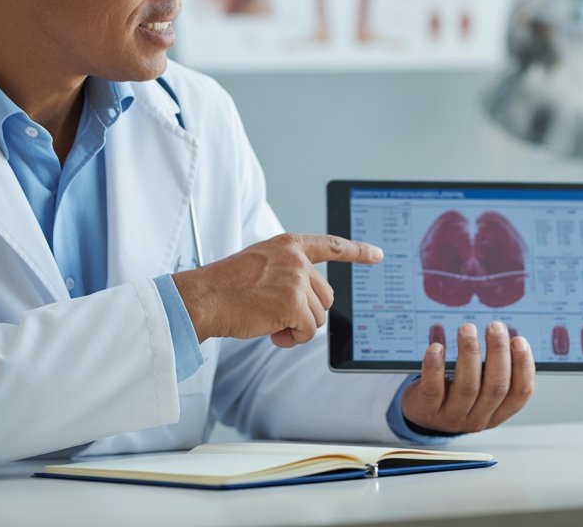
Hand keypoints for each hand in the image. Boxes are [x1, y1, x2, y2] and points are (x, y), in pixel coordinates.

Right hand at [171, 233, 381, 347]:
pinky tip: (272, 332)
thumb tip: (308, 304)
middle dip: (306, 312)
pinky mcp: (293, 303)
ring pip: (318, 316)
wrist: (205, 298)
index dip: (357, 252)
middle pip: (325, 295)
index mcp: (288, 245)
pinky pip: (307, 330)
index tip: (377, 255)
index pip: (331, 245)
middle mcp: (296, 259)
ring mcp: (296, 279)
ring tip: (270, 322)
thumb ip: (287, 273)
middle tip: (278, 316)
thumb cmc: (226, 286)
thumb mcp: (261, 265)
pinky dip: (292, 337)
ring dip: (297, 326)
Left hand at [401, 322, 534, 433]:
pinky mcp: (427, 410)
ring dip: (469, 353)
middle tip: (495, 327)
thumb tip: (503, 334)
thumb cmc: (453, 395)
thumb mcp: (479, 389)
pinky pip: (433, 389)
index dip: (523, 367)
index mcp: (496, 412)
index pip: (520, 394)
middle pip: (496, 387)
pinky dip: (435, 366)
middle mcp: (477, 418)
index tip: (519, 340)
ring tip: (468, 329)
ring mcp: (452, 417)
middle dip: (498, 352)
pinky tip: (436, 347)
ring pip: (467, 386)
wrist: (420, 415)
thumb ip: (491, 370)